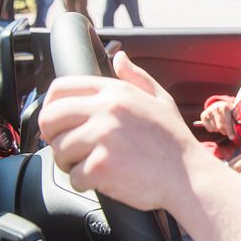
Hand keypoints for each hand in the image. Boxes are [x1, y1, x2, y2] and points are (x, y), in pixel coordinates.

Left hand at [38, 51, 201, 210]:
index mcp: (117, 91)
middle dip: (54, 137)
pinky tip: (105, 180)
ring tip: (94, 165)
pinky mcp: (101, 165)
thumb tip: (118, 57)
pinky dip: (85, 183)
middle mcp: (107, 109)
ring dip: (71, 163)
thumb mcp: (160, 101)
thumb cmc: (175, 142)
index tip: (58, 123)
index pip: (60, 89)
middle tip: (71, 149)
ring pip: (59, 150)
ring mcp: (103, 137)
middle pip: (50, 119)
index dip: (51, 108)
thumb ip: (136, 77)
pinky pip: (74, 177)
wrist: (190, 178)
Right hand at [200, 100, 235, 138]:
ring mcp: (208, 111)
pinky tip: (216, 124)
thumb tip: (236, 118)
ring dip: (220, 130)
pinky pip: (209, 129)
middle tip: (228, 133)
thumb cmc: (229, 111)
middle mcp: (215, 108)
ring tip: (222, 126)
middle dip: (225, 131)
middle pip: (220, 126)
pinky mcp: (203, 116)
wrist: (219, 105)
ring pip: (215, 128)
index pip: (227, 121)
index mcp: (224, 106)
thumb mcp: (234, 111)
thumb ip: (236, 115)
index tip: (232, 137)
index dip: (230, 130)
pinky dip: (213, 130)